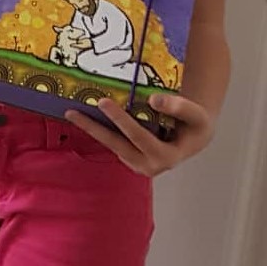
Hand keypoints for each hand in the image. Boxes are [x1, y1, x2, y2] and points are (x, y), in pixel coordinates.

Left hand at [65, 92, 215, 175]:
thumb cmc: (195, 124)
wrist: (193, 137)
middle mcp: (150, 165)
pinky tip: (83, 115)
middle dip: (94, 128)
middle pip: (116, 145)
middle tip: (73, 111)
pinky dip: (98, 129)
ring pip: (110, 145)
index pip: (139, 137)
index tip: (103, 103)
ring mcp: (137, 164)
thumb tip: (153, 100)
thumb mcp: (196, 115)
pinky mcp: (129, 158)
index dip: (121, 120)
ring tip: (70, 113)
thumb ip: (179, 107)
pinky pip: (111, 142)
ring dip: (90, 129)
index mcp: (167, 157)